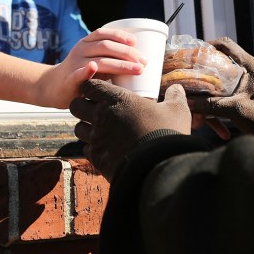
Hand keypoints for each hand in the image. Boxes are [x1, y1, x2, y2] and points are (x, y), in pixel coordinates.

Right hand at [45, 28, 147, 108]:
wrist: (54, 87)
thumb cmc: (82, 74)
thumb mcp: (94, 59)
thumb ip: (111, 57)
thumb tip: (140, 60)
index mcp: (86, 43)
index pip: (104, 34)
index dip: (120, 35)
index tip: (135, 42)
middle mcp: (80, 50)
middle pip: (106, 46)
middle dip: (127, 53)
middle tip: (144, 62)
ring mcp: (75, 64)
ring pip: (99, 60)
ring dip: (120, 64)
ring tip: (137, 69)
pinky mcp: (70, 79)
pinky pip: (77, 74)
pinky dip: (85, 71)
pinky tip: (92, 68)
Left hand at [70, 80, 190, 180]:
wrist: (160, 166)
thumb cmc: (167, 133)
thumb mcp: (177, 110)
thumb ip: (175, 96)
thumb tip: (177, 88)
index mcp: (117, 99)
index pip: (89, 86)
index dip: (92, 88)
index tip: (101, 92)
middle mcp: (101, 116)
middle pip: (75, 106)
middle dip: (83, 106)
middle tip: (96, 109)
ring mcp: (97, 138)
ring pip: (78, 128)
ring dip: (87, 127)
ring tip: (101, 129)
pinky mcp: (97, 158)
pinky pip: (86, 149)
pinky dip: (93, 148)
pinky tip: (106, 148)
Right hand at [187, 37, 253, 136]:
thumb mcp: (235, 109)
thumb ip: (210, 105)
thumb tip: (187, 102)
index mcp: (250, 66)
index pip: (227, 45)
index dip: (208, 46)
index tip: (193, 54)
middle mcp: (248, 69)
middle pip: (220, 59)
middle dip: (204, 65)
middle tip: (189, 71)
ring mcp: (245, 79)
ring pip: (220, 74)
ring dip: (208, 81)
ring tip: (194, 86)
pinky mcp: (243, 90)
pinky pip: (223, 86)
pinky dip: (214, 92)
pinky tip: (204, 100)